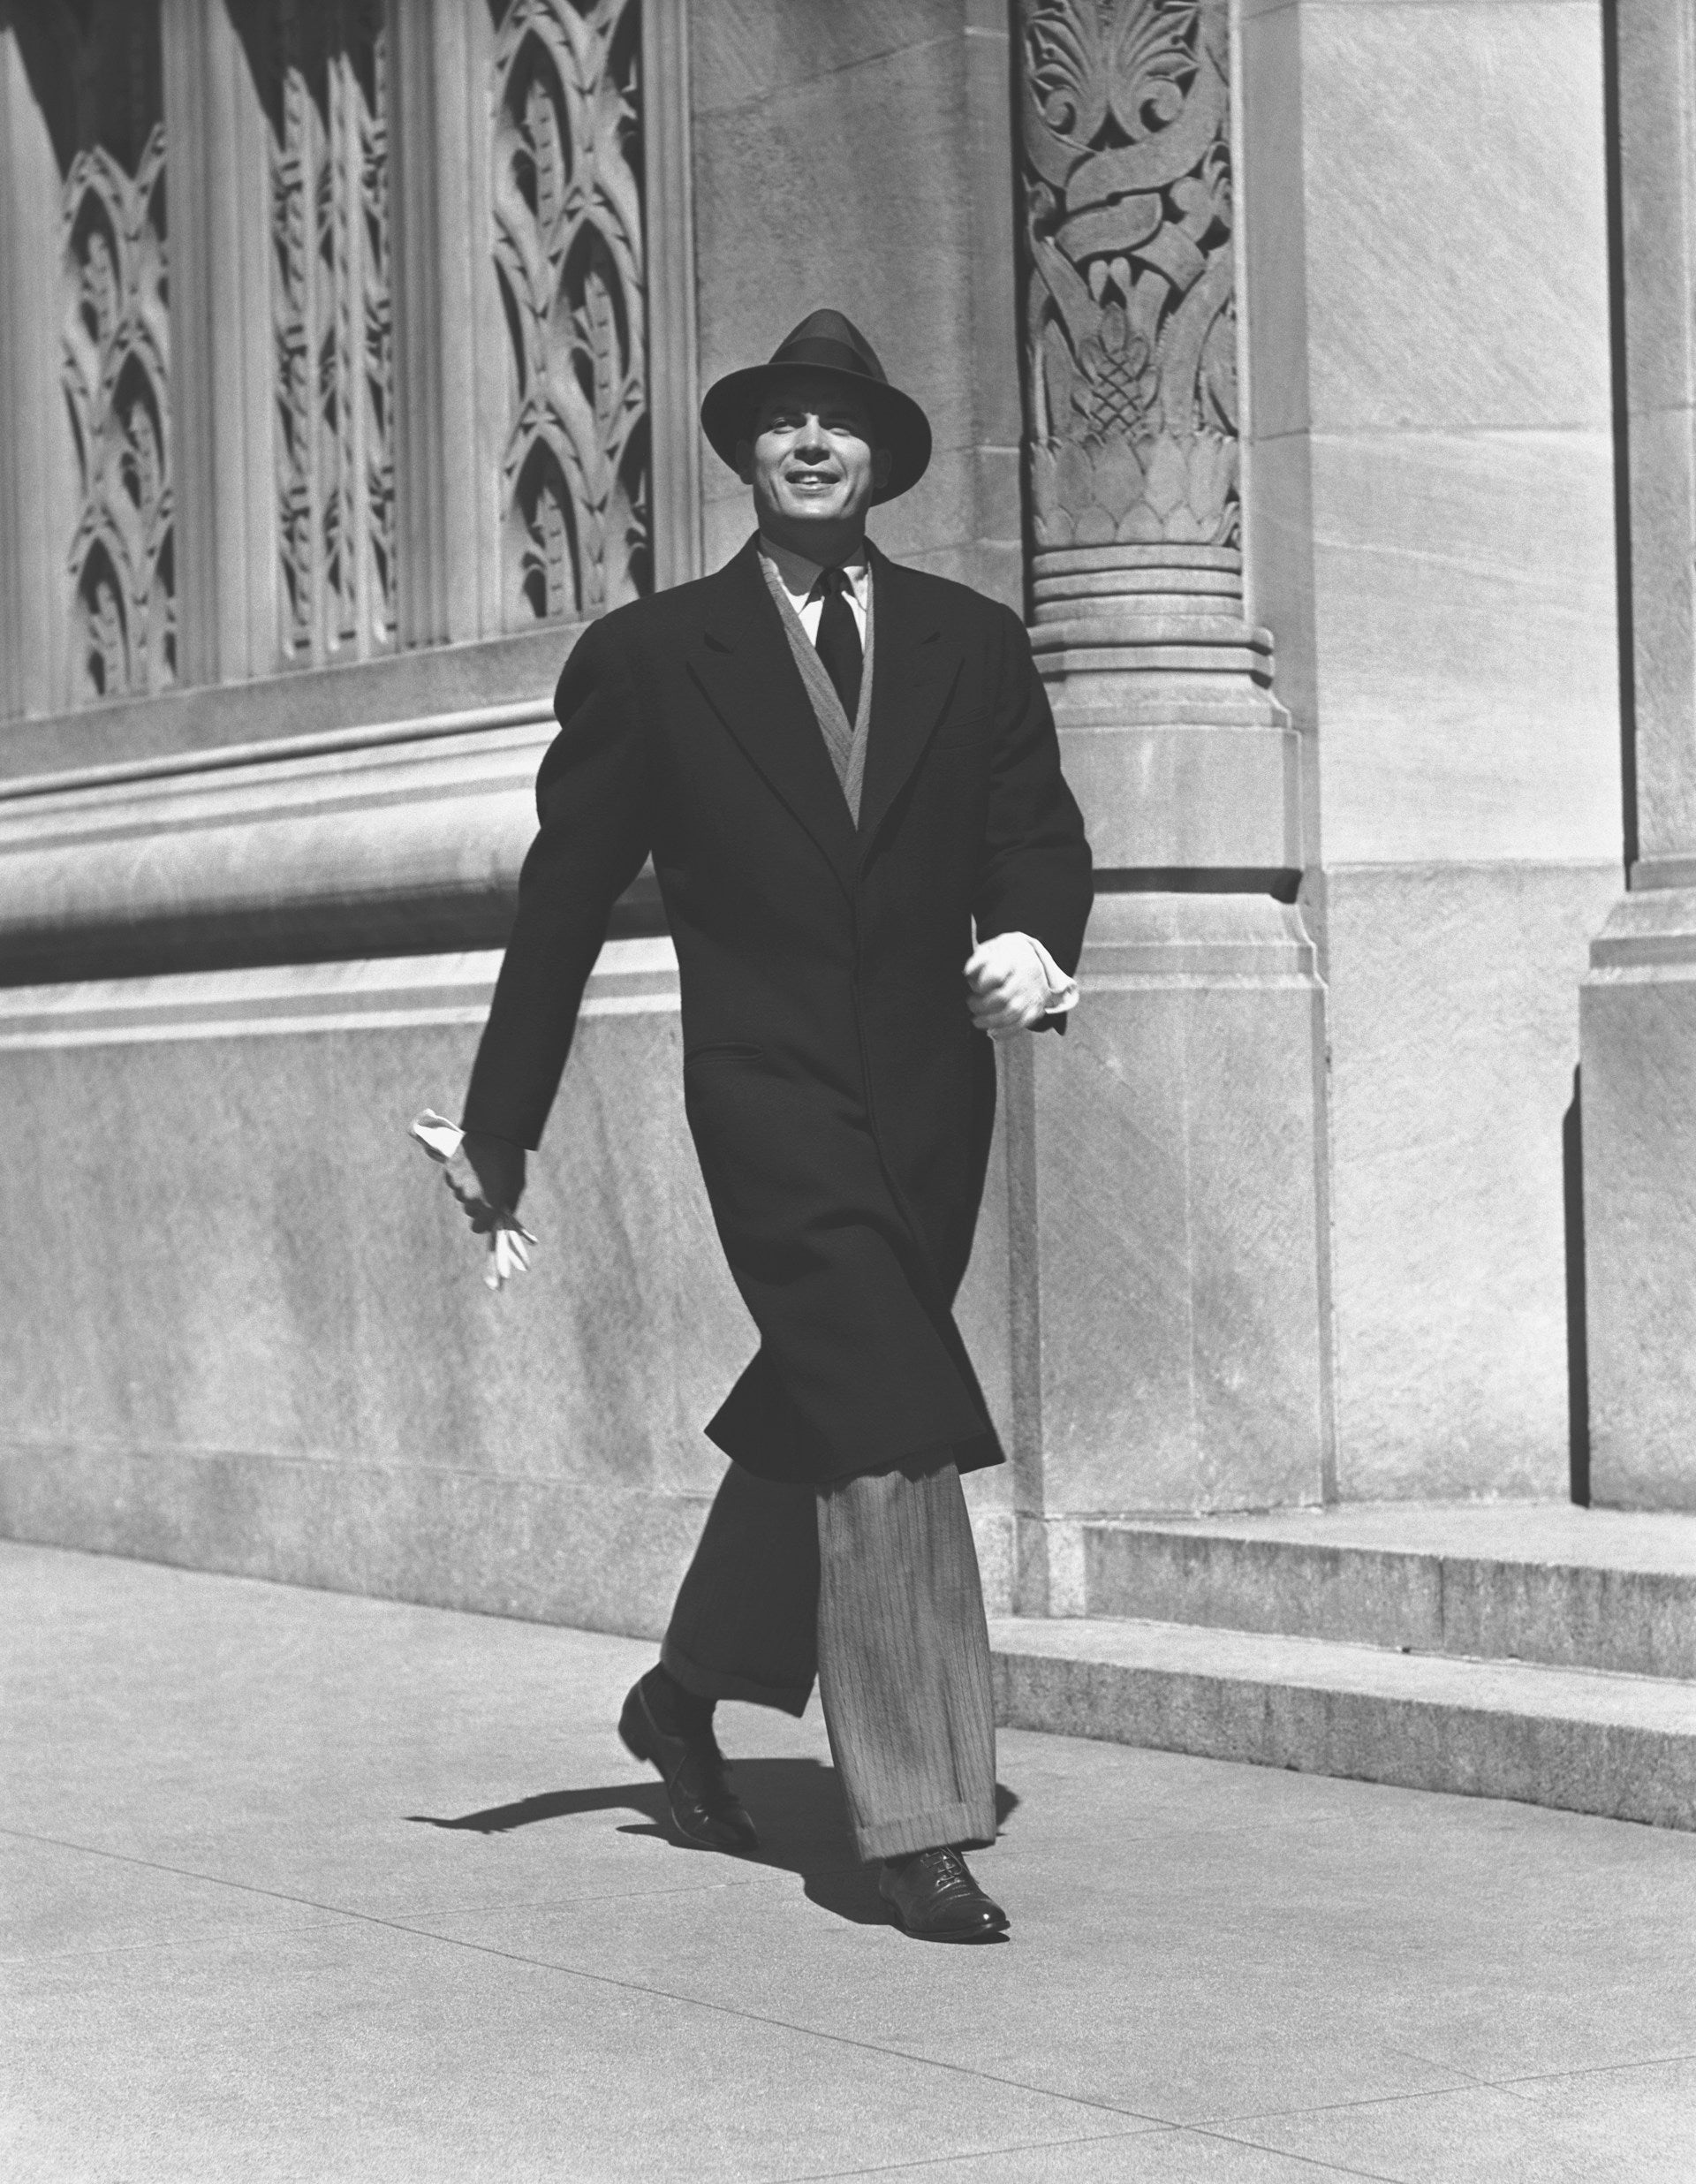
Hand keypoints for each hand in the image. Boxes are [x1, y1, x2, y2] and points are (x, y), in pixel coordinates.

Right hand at [445, 1133, 535, 1288]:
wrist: (496, 1133)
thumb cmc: (511, 1162)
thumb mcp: (516, 1187)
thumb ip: (507, 1206)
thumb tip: (501, 1217)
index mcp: (489, 1207)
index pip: (478, 1228)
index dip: (483, 1223)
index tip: (488, 1216)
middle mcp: (471, 1200)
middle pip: (470, 1210)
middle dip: (477, 1204)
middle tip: (486, 1188)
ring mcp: (458, 1186)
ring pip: (461, 1195)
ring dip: (468, 1188)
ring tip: (480, 1172)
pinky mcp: (450, 1173)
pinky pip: (454, 1181)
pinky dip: (460, 1176)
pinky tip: (471, 1164)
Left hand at [964, 934, 1049, 1038]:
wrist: (1032, 959)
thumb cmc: (1005, 956)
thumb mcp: (990, 949)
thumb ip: (977, 961)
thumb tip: (968, 973)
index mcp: (1012, 960)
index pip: (996, 975)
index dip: (981, 985)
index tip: (975, 988)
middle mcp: (1024, 978)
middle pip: (1002, 998)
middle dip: (981, 1006)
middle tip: (971, 1003)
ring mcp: (1031, 994)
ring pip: (1011, 1014)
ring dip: (990, 1021)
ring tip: (977, 1020)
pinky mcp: (1035, 1008)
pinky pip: (1022, 1024)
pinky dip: (1005, 1032)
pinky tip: (992, 1032)